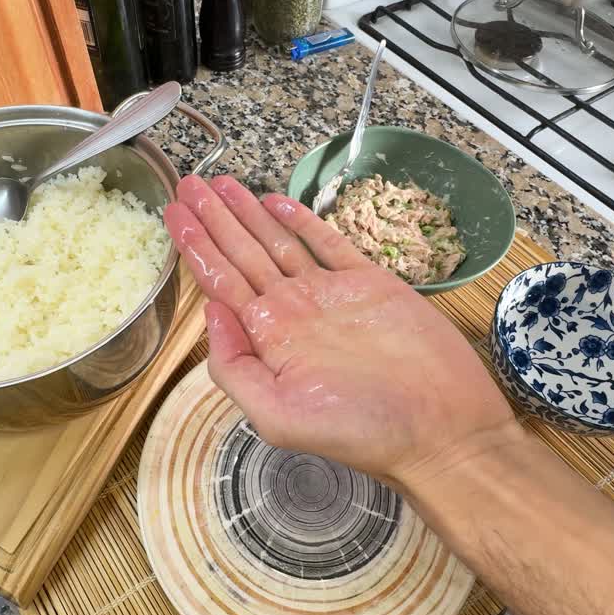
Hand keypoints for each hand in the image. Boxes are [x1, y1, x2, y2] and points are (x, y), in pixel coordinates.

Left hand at [163, 175, 519, 489]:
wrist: (441, 430)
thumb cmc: (362, 433)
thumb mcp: (277, 416)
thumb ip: (233, 366)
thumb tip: (208, 311)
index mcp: (268, 340)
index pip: (220, 283)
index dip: (195, 247)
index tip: (172, 213)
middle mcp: (293, 313)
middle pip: (242, 254)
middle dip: (213, 219)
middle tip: (188, 182)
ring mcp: (331, 295)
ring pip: (279, 242)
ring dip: (248, 212)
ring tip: (219, 182)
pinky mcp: (371, 283)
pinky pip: (330, 243)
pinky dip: (303, 220)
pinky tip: (276, 201)